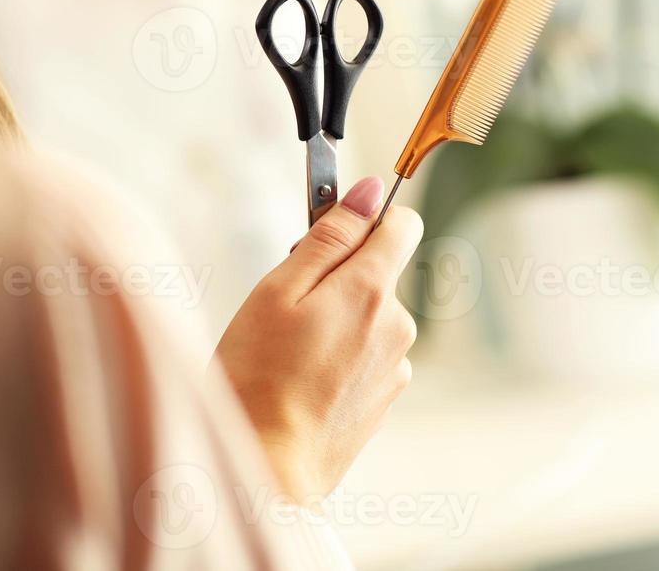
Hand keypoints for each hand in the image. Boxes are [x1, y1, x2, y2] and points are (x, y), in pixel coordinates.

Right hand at [215, 177, 422, 500]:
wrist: (268, 466)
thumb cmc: (258, 376)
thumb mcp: (279, 289)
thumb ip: (329, 236)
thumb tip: (369, 192)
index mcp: (371, 290)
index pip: (401, 223)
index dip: (363, 217)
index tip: (326, 230)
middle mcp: (397, 324)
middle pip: (375, 271)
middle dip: (334, 275)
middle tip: (282, 304)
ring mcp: (395, 365)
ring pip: (366, 315)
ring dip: (333, 318)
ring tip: (285, 350)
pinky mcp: (384, 397)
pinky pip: (364, 353)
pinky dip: (336, 355)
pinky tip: (300, 378)